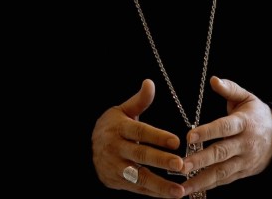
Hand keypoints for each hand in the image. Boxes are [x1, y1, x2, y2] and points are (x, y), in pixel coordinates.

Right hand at [91, 79, 187, 197]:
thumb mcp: (123, 110)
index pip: (140, 132)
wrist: (90, 146)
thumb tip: (150, 83)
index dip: (158, 136)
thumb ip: (139, 100)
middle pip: (140, 155)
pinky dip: (154, 192)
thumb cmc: (113, 126)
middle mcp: (115, 148)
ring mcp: (115, 166)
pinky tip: (170, 194)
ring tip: (179, 190)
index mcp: (119, 128)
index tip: (176, 141)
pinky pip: (138, 188)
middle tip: (181, 165)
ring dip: (160, 185)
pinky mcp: (116, 181)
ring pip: (139, 176)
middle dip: (161, 161)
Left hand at [180, 76, 271, 196]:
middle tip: (180, 165)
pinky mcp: (243, 172)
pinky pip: (224, 180)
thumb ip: (230, 88)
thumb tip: (213, 79)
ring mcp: (244, 160)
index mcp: (244, 122)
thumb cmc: (257, 114)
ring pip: (222, 171)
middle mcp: (245, 143)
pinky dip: (208, 185)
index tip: (189, 136)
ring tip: (182, 186)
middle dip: (200, 160)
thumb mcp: (247, 98)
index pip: (225, 127)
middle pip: (221, 152)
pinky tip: (192, 190)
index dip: (208, 132)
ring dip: (201, 180)